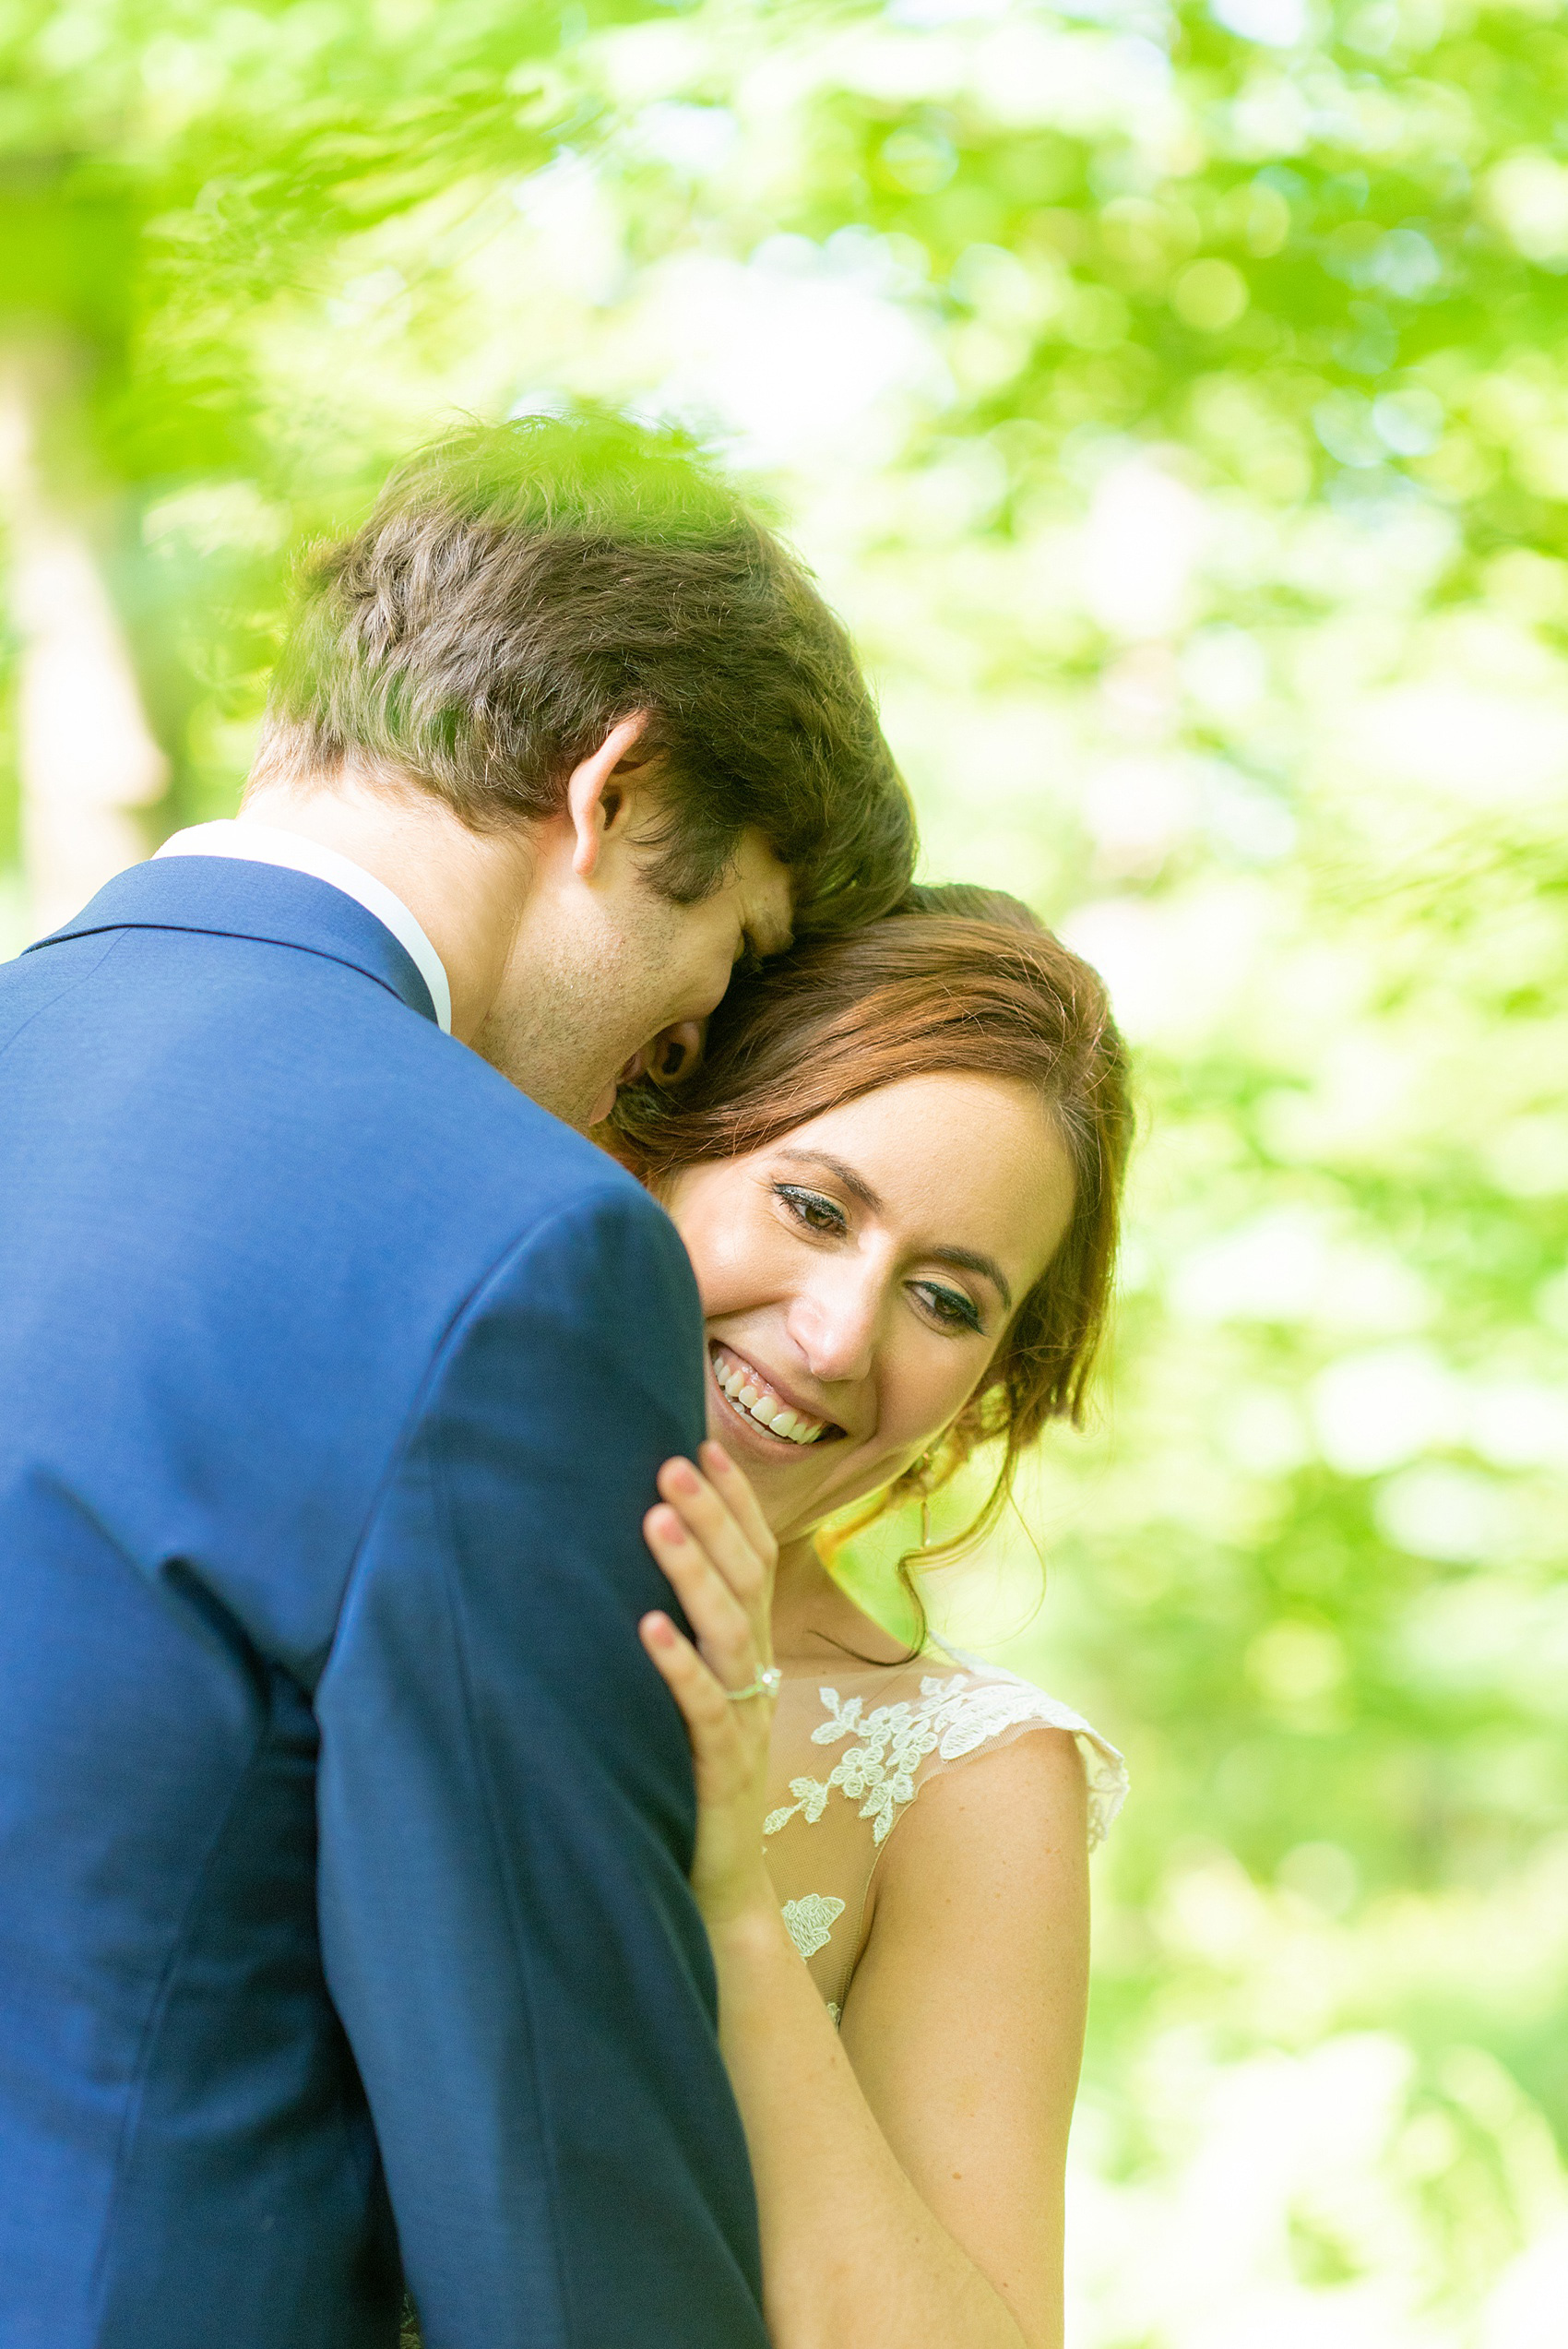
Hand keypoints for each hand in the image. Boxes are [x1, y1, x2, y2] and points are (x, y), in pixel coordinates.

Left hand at [640, 1440, 779, 1930]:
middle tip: (672, 1458)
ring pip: (727, 1629)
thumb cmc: (690, 1784)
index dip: (734, 1502)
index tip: (704, 1442)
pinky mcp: (720, 1770)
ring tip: (656, 1516)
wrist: (721, 1890)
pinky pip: (704, 1708)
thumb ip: (682, 1639)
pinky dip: (679, 1665)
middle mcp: (754, 1676)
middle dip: (712, 1514)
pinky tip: (647, 1627)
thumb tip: (632, 1571)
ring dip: (692, 1568)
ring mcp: (743, 1721)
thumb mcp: (692, 1699)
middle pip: (744, 1578)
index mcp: (750, 1653)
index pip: (754, 1558)